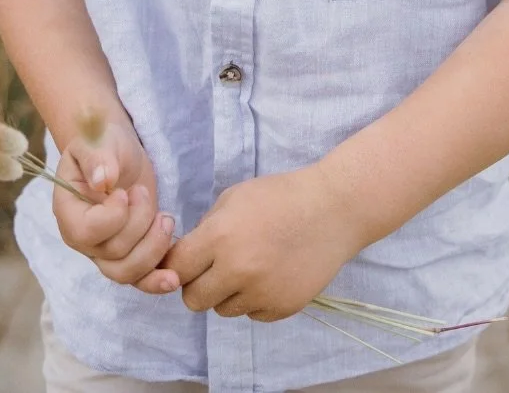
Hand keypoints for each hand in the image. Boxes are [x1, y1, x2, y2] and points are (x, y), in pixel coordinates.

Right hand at [53, 109, 178, 294]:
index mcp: (68, 212)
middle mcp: (84, 239)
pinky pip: (140, 279)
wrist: (117, 151)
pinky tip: (174, 276)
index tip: (126, 191)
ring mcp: (106, 251)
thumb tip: (103, 182)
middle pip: (112, 254)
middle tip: (144, 193)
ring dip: (153, 248)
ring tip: (166, 217)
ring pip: (127, 272)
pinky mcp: (130, 253)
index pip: (87, 232)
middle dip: (139, 224)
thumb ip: (98, 158)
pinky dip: (157, 280)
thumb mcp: (98, 140)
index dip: (113, 217)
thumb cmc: (103, 142)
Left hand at [160, 165, 358, 321]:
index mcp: (220, 237)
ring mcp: (261, 294)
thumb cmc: (280, 196)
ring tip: (251, 266)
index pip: (176, 269)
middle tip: (215, 269)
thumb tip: (186, 256)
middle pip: (193, 300)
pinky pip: (252, 313)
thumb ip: (207, 228)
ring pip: (223, 310)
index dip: (176, 265)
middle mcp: (237, 271)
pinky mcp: (281, 309)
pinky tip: (272, 273)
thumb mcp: (234, 198)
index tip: (184, 262)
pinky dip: (255, 299)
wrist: (332, 210)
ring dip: (228, 293)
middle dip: (198, 284)